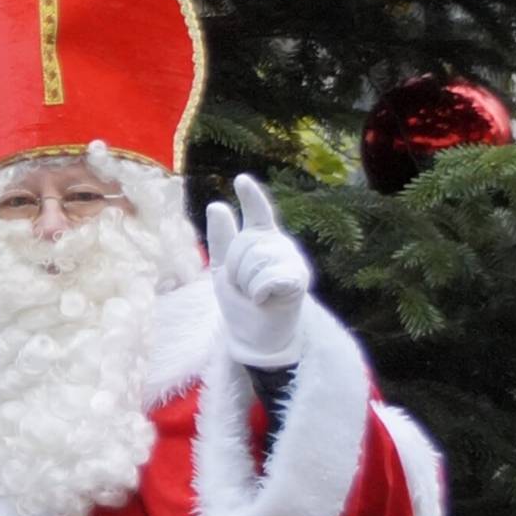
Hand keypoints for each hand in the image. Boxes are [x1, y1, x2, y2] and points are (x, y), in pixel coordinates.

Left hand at [205, 175, 311, 368]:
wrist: (258, 335)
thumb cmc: (242, 301)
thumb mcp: (223, 268)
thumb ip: (221, 239)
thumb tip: (217, 205)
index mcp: (260, 239)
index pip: (257, 213)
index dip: (251, 197)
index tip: (241, 180)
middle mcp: (279, 244)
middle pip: (244, 245)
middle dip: (234, 270)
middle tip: (243, 287)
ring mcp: (292, 260)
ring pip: (254, 261)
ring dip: (245, 284)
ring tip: (255, 295)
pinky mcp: (297, 280)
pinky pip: (269, 278)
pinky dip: (259, 292)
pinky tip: (264, 299)